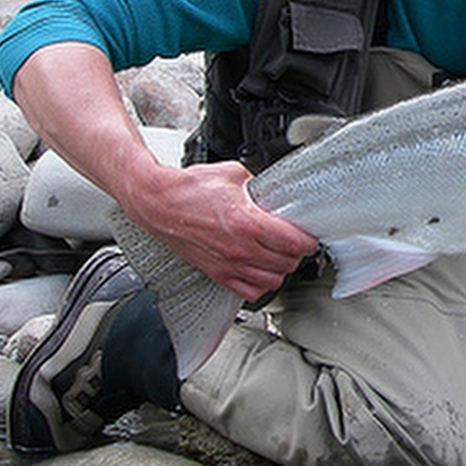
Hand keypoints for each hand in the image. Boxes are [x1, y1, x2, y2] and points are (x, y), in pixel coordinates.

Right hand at [119, 160, 319, 301]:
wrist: (156, 203)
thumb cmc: (188, 189)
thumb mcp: (234, 174)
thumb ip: (260, 183)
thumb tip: (278, 185)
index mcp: (247, 223)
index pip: (295, 243)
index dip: (308, 239)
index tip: (309, 234)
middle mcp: (240, 249)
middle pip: (288, 264)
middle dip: (297, 253)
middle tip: (295, 241)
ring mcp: (228, 264)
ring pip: (273, 281)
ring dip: (281, 268)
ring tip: (280, 254)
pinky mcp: (217, 273)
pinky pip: (251, 291)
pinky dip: (261, 283)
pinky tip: (261, 268)